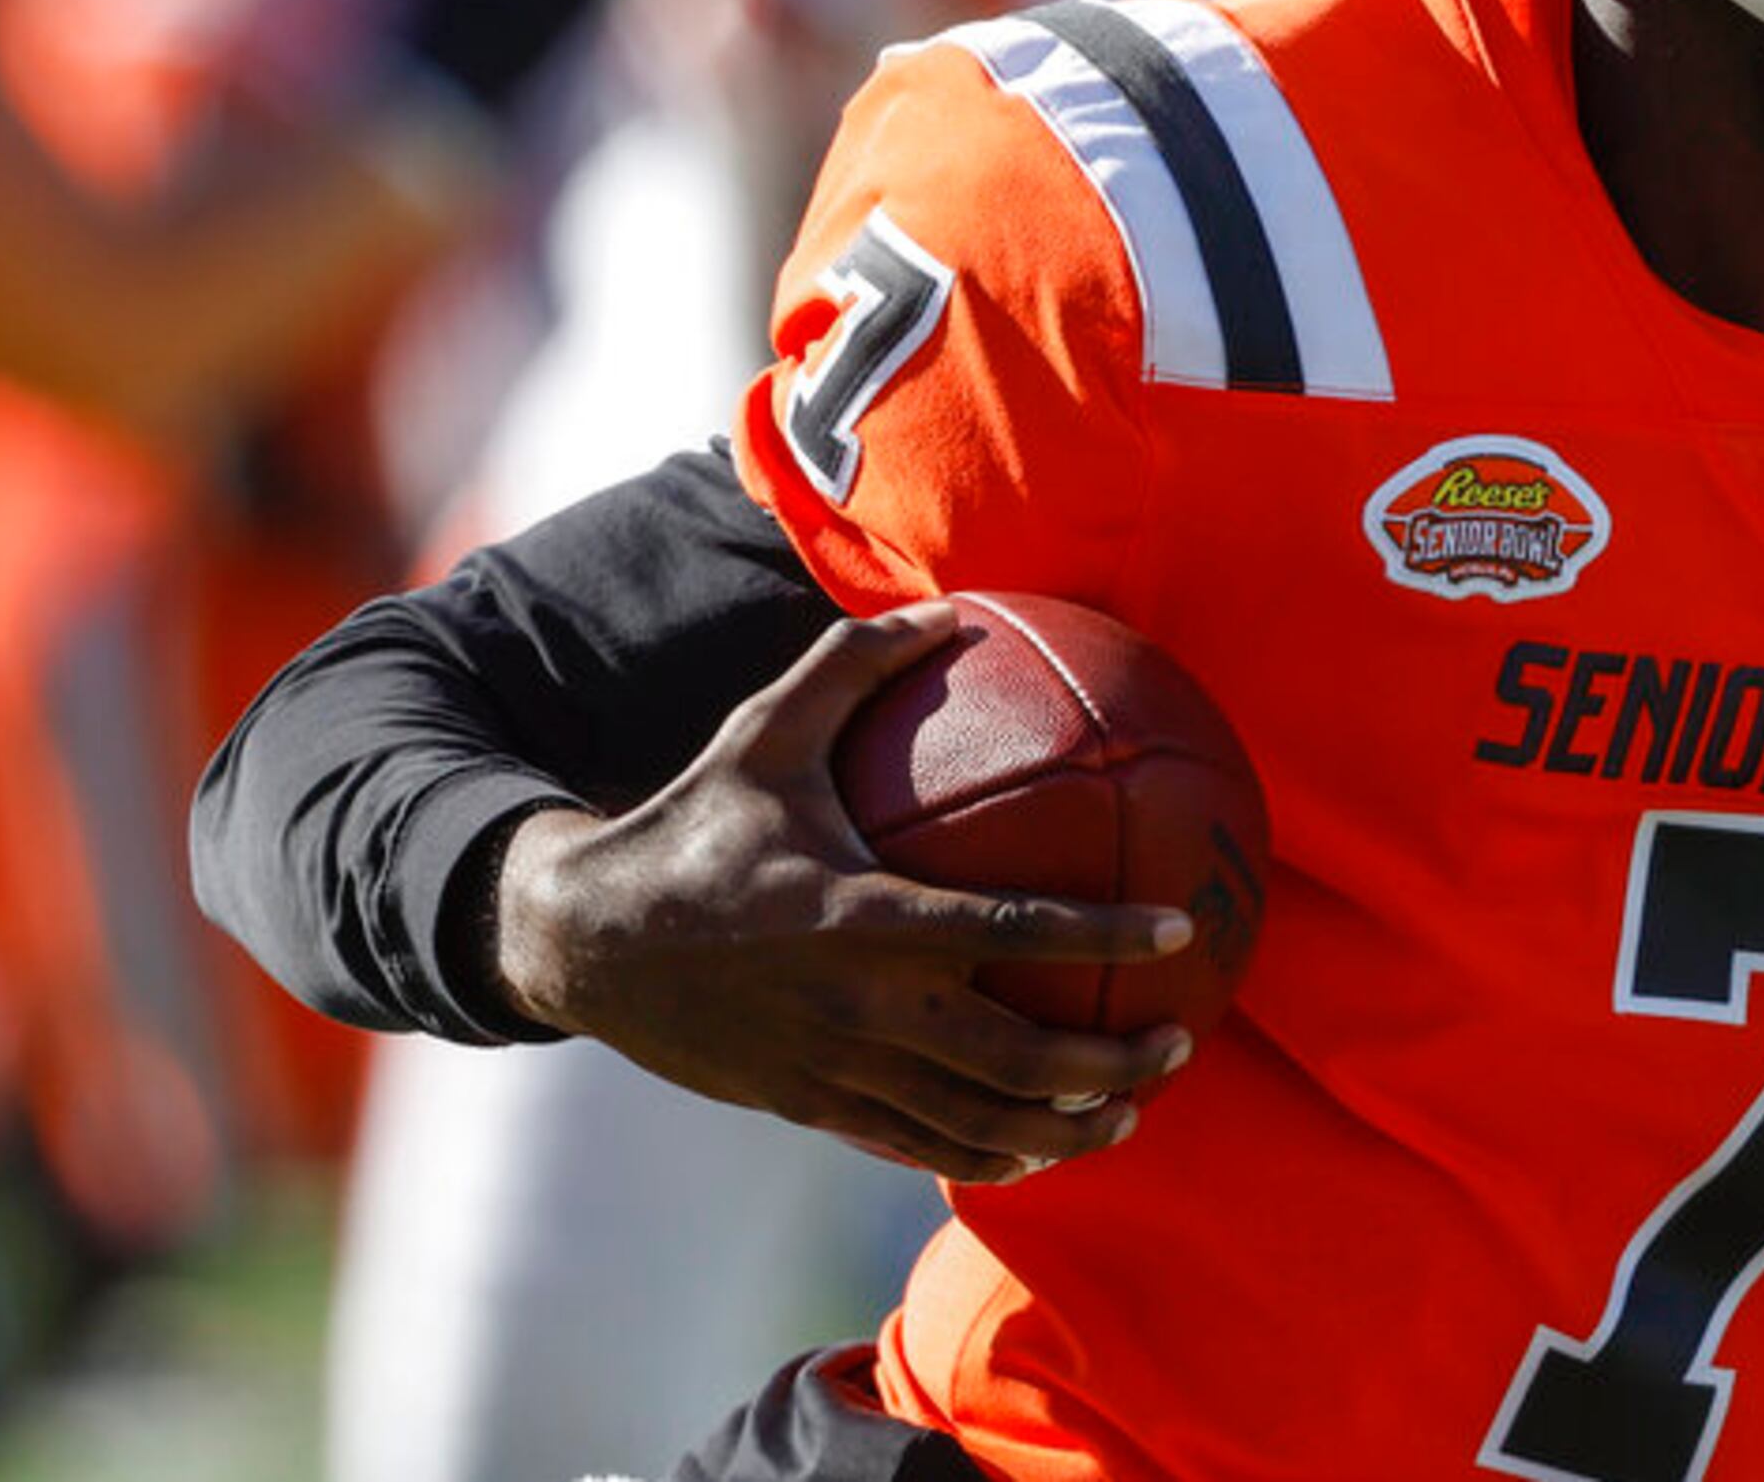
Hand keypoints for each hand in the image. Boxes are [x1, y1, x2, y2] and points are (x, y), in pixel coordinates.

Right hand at [492, 603, 1196, 1181]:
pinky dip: (988, 1157)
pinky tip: (1039, 1149)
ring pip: (975, 1122)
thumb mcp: (764, 732)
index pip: (1015, 928)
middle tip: (1180, 1045)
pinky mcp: (811, 1107)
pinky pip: (917, 1146)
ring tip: (1132, 1112)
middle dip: (1112, 1064)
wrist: (582, 940)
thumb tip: (951, 607)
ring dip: (1066, 1127)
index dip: (1105, 935)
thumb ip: (856, 664)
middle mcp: (860, 1005)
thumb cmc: (691, 824)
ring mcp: (835, 1068)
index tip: (1181, 934)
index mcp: (864, 913)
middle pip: (1017, 1058)